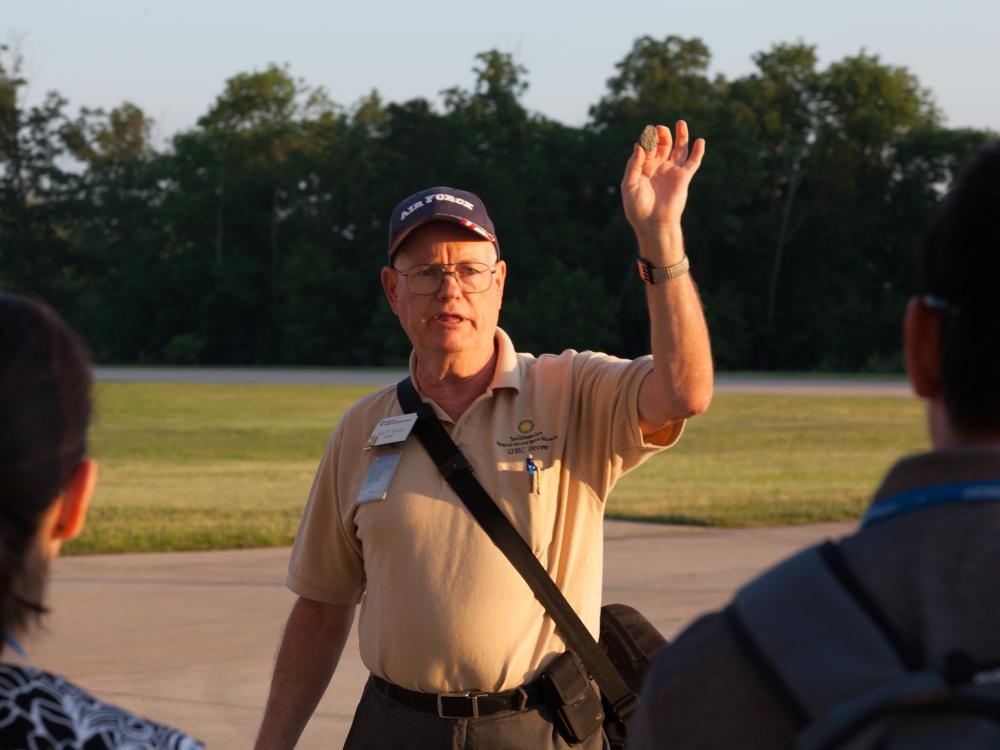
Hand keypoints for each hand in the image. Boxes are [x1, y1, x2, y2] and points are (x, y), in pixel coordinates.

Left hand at [621, 121, 704, 239]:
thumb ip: (633, 165)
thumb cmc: (637, 207)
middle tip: (660, 129)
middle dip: (662, 135)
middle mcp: (658, 166)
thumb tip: (638, 145)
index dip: (647, 142)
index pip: (647, 147)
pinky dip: (697, 151)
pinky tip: (700, 141)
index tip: (645, 141)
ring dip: (681, 135)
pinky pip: (692, 162)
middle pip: (663, 144)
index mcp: (643, 167)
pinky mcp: (683, 177)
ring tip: (680, 123)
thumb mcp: (629, 185)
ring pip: (679, 149)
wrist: (653, 224)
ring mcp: (672, 171)